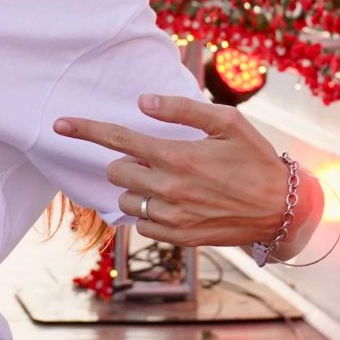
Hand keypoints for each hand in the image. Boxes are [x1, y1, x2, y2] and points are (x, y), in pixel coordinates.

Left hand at [52, 94, 293, 248]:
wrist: (280, 209)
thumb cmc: (256, 158)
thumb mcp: (229, 122)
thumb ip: (183, 108)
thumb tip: (143, 101)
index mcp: (178, 156)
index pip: (118, 140)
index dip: (85, 130)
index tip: (60, 124)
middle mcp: (170, 189)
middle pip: (116, 172)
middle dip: (126, 161)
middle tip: (154, 157)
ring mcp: (172, 218)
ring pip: (125, 200)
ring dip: (136, 188)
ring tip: (166, 181)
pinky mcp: (178, 238)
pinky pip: (140, 225)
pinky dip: (147, 212)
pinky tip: (172, 203)